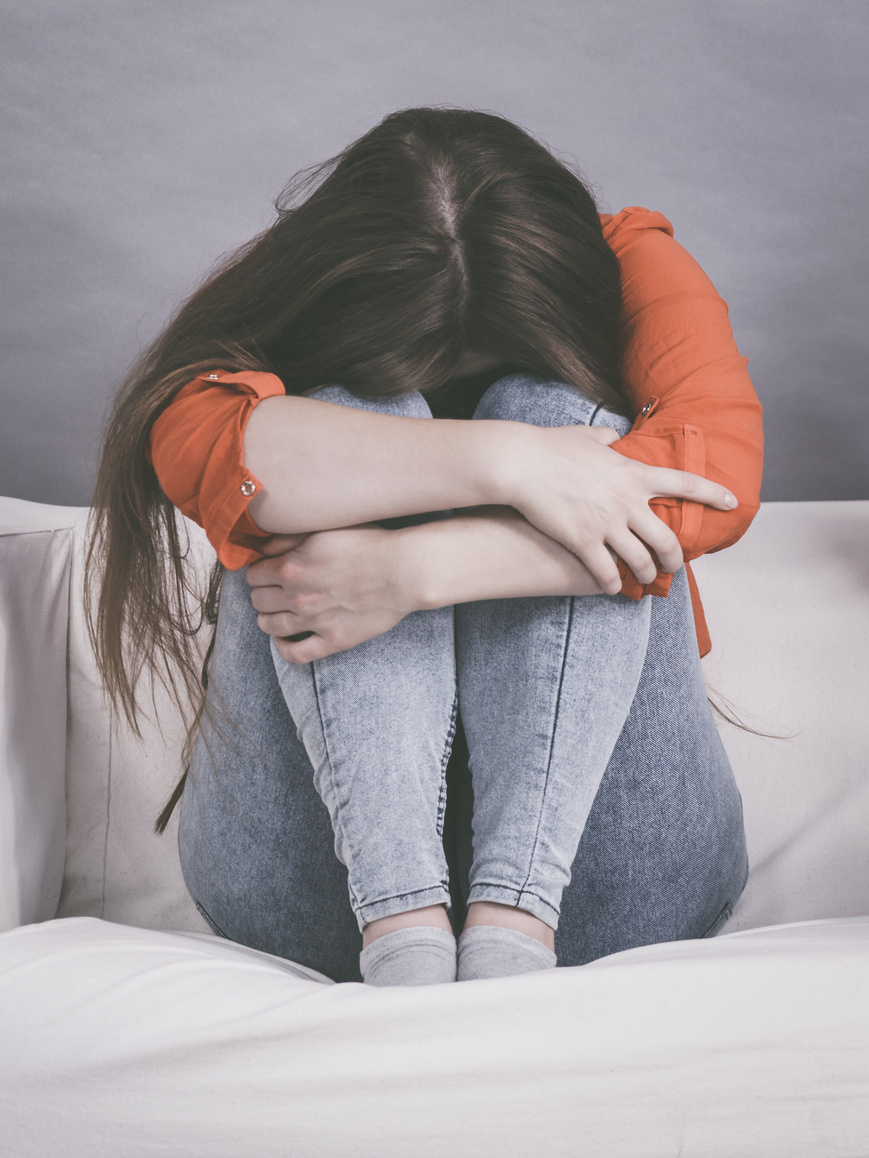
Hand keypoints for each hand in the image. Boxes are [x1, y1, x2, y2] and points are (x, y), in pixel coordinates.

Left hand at [246, 526, 415, 662]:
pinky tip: (284, 639)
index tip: (266, 569)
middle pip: (258, 600)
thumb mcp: (324, 529)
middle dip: (262, 592)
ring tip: (276, 610)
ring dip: (267, 617)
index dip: (258, 570)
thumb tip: (260, 549)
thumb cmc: (369, 544)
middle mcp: (297, 597)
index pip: (253, 574)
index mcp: (291, 567)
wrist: (404, 571)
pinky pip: (296, 653)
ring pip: (269, 626)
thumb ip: (287, 538)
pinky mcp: (333, 640)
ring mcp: (314, 621)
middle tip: (273, 588)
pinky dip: (283, 648)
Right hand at [498, 423, 736, 594]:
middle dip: (675, 559)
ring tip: (645, 579)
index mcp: (633, 473)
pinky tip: (612, 588)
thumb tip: (613, 437)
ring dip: (646, 574)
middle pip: (667, 539)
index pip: (685, 483)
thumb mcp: (587, 436)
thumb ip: (607, 439)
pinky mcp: (583, 541)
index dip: (713, 494)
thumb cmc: (551, 446)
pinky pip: (607, 572)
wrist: (521, 463)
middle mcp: (627, 501)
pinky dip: (613, 584)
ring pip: (641, 561)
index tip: (732, 503)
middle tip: (674, 566)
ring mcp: (606, 523)